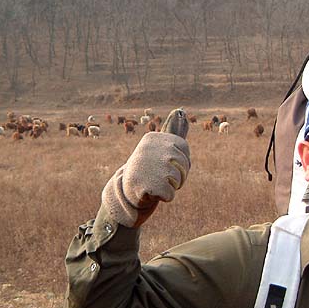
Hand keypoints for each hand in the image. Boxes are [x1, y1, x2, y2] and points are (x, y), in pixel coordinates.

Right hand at [100, 108, 190, 227]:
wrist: (124, 191)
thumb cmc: (148, 169)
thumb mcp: (161, 147)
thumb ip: (173, 130)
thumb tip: (181, 110)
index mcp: (153, 138)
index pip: (184, 149)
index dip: (178, 160)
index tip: (163, 162)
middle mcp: (152, 150)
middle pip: (183, 166)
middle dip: (176, 176)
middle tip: (158, 175)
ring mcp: (151, 167)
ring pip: (178, 181)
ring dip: (169, 187)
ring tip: (154, 183)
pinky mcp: (149, 186)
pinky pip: (170, 195)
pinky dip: (164, 197)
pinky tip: (152, 193)